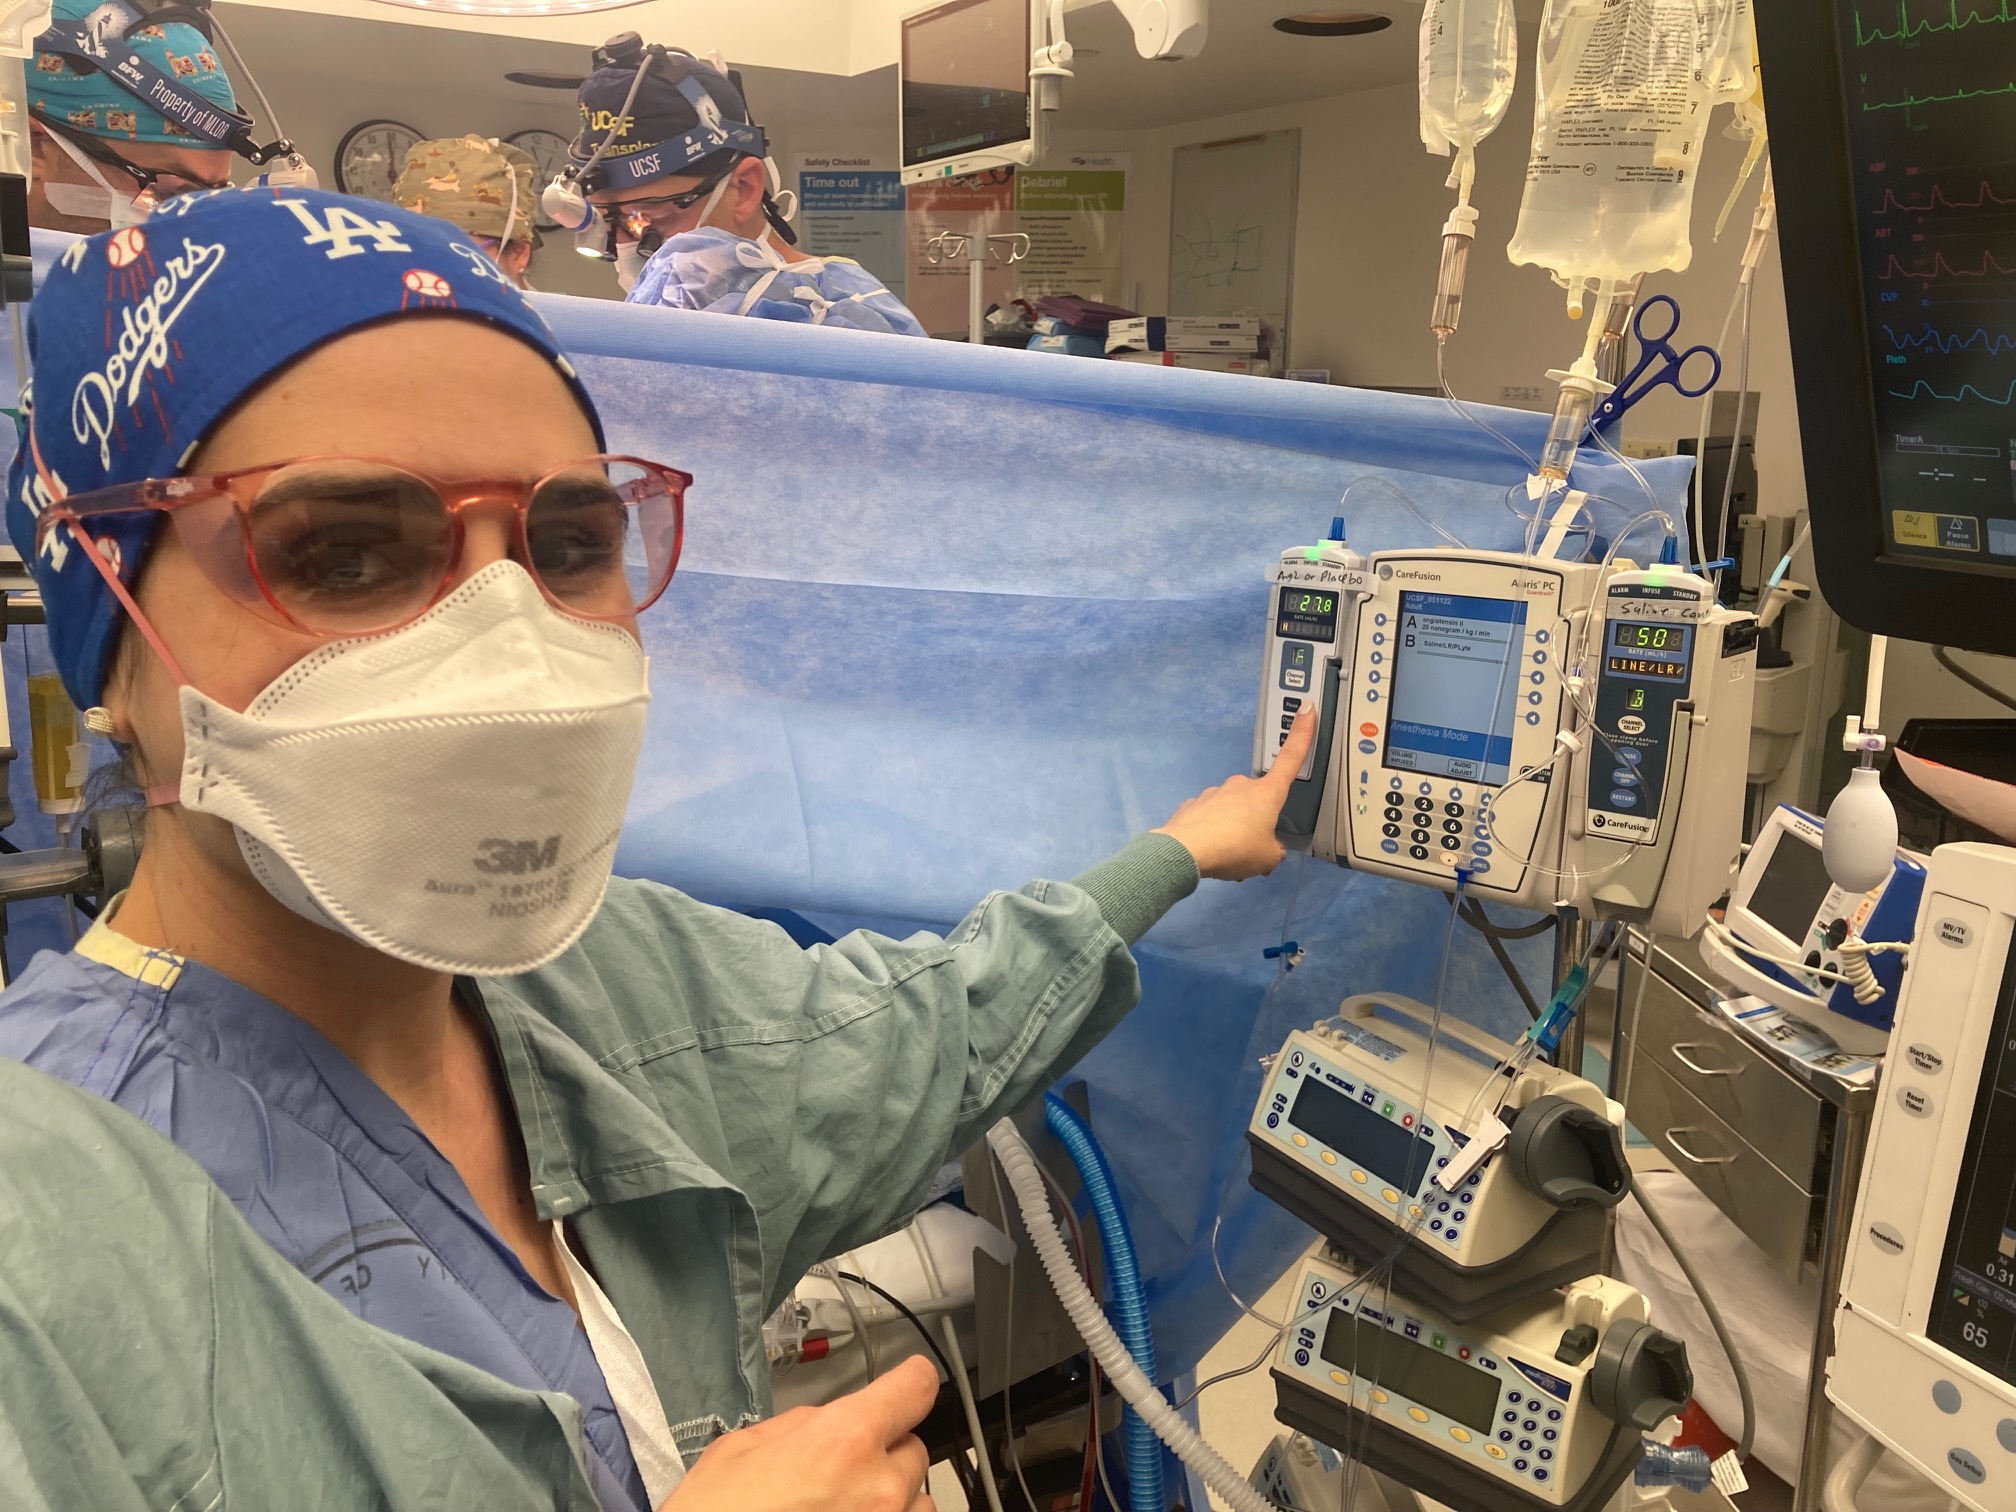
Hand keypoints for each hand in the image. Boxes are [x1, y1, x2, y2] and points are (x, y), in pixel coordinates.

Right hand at [659, 1354, 937, 1511]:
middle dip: (883, 1453)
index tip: (909, 1384)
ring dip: (890, 1499)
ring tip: (842, 1507)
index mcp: (844, 1441)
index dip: (911, 1382)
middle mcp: (878, 1487)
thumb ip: (800, 1426)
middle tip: (840, 1471)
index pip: (915, 1388)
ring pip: (917, 1501)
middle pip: (914, 1450)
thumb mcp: (740, 1450)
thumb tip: (827, 1421)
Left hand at [1153, 704, 1314, 880]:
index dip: (1302, 734)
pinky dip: (1211, 833)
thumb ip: (1274, 850)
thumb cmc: (1236, 848)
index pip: (1291, 759)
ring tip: (1228, 855)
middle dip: (1256, 820)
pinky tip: (1208, 851)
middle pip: (1256, 799)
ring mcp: (1214, 793)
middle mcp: (1240, 786)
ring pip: (1230, 811)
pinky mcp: (1192, 806)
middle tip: (1252, 847)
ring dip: (1232, 829)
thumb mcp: (1268, 857)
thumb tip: (1271, 849)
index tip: (1306, 708)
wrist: (1186, 851)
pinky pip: (1208, 819)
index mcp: (1266, 794)